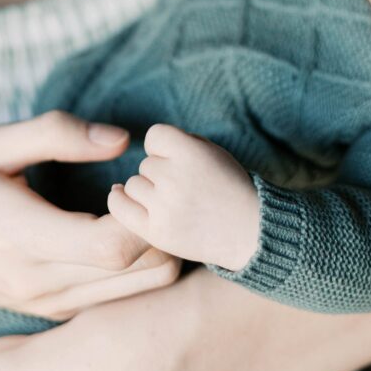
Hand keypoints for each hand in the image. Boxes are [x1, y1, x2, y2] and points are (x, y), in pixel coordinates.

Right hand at [0, 111, 179, 318]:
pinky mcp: (51, 308)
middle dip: (165, 229)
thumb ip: (55, 135)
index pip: (113, 247)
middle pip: (142, 275)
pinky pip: (116, 299)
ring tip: (140, 203)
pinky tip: (124, 227)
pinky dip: (139, 267)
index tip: (137, 173)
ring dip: (158, 249)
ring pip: (138, 294)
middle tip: (153, 185)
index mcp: (22, 237)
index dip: (144, 210)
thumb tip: (122, 138)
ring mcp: (46, 302)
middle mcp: (40, 282)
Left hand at [108, 124, 259, 270]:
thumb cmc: (227, 186)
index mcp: (192, 153)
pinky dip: (121, 201)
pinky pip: (120, 206)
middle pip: (145, 164)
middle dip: (161, 173)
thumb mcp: (212, 152)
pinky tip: (130, 199)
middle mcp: (176, 178)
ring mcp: (165, 207)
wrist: (249, 234)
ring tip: (174, 202)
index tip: (179, 161)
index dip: (164, 147)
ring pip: (132, 185)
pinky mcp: (157, 232)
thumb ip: (178, 143)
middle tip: (186, 189)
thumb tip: (134, 147)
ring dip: (147, 191)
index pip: (153, 136)